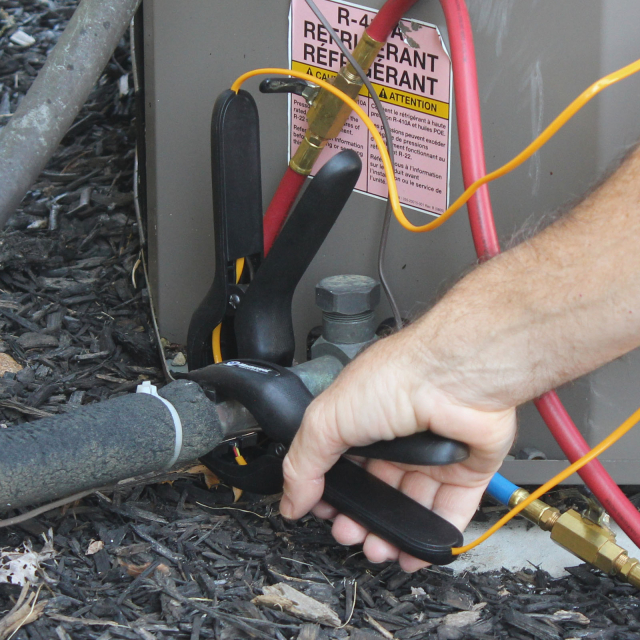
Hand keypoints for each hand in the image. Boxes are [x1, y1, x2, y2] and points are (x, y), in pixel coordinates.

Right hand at [279, 325, 515, 571]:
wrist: (455, 376)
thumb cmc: (397, 378)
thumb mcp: (328, 419)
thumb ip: (304, 462)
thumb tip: (290, 500)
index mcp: (363, 420)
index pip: (341, 465)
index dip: (331, 491)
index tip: (324, 511)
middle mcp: (398, 437)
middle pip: (375, 489)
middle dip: (359, 518)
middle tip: (350, 532)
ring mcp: (433, 455)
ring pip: (410, 506)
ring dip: (392, 533)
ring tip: (378, 548)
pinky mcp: (464, 470)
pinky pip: (450, 511)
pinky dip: (434, 536)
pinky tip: (415, 551)